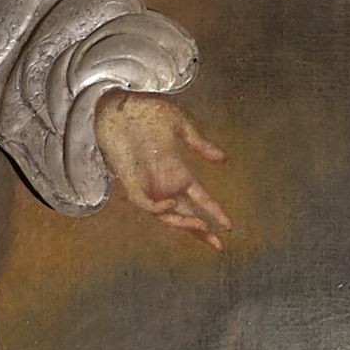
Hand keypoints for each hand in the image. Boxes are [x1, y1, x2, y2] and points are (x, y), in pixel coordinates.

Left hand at [94, 92, 231, 251]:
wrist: (119, 103)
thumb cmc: (147, 110)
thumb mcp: (180, 125)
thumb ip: (200, 144)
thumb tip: (224, 159)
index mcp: (178, 172)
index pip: (200, 199)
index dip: (214, 212)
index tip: (230, 226)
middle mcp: (164, 183)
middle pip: (185, 214)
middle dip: (202, 230)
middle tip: (219, 245)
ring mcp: (147, 183)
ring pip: (166, 215)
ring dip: (183, 223)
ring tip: (203, 227)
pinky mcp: (130, 180)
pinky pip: (144, 203)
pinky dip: (157, 208)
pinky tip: (170, 205)